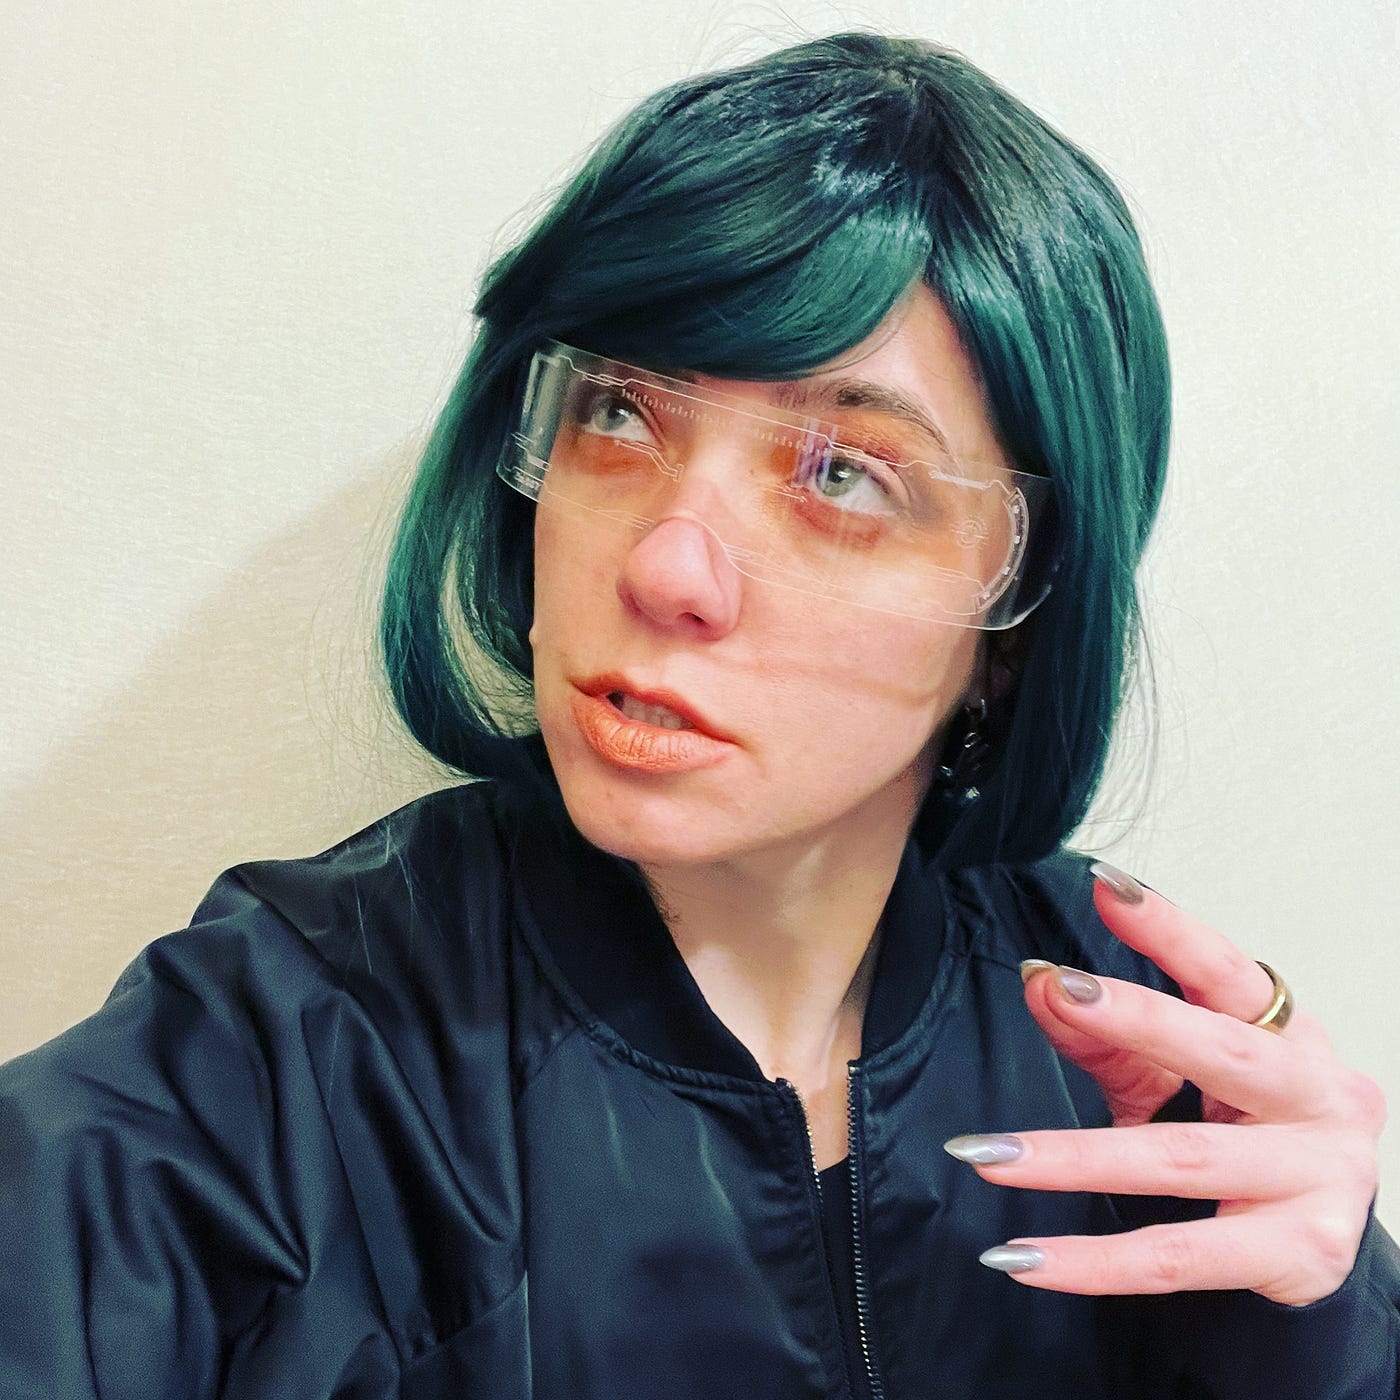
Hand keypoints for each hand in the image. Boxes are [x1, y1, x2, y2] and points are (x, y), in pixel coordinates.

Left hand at [945, 864, 1385, 1305]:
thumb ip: (1107, 1032)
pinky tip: (1021, 1259)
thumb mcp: (1180, 1073)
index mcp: (1288, 1037)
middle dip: (1136, 1019)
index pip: (1228, 973)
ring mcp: (1319, 1179)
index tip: (1107, 885)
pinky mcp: (1300, 1255)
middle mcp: (1320, 1098)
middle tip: (1059, 992)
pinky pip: (1177, 1257)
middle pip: (1222, 1054)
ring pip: (1182, 1162)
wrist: (1314, 1238)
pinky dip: (1092, 1262)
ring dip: (1072, 1159)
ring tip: (984, 1157)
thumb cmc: (1244, 1130)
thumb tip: (1039, 981)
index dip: (1171, 930)